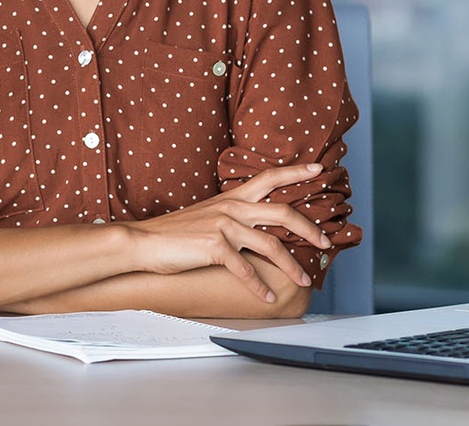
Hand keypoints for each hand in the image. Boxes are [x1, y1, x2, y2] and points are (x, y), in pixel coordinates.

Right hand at [120, 163, 334, 302]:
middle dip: (308, 227)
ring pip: (270, 244)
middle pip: (281, 212)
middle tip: (325, 241)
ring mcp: (223, 226)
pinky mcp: (214, 247)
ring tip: (304, 280)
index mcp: (231, 199)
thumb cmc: (173, 233)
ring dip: (291, 266)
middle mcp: (231, 208)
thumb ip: (230, 217)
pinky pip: (245, 269)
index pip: (269, 177)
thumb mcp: (205, 216)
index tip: (318, 170)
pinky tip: (266, 298)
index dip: (295, 172)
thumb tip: (253, 229)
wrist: (143, 242)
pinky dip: (259, 286)